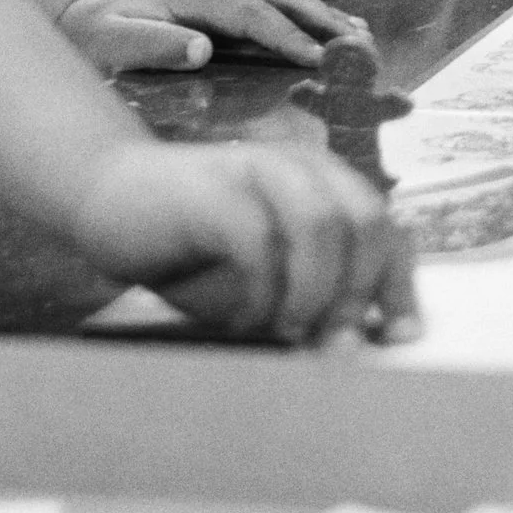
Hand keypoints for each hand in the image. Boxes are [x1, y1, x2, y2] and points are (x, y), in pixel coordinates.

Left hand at [58, 0, 366, 72]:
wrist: (80, 21)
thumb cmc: (99, 39)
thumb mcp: (116, 44)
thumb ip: (155, 45)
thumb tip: (203, 49)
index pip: (251, 14)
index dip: (286, 36)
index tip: (318, 59)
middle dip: (321, 19)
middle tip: (359, 45)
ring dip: (320, 14)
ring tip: (358, 36)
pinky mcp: (222, 4)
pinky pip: (272, 6)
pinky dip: (304, 16)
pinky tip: (326, 31)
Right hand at [72, 137, 419, 344]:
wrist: (111, 196)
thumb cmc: (194, 248)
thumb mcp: (262, 276)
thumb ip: (309, 297)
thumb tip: (353, 346)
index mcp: (322, 182)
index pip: (386, 229)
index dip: (400, 285)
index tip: (401, 338)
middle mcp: (299, 166)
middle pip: (367, 221)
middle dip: (359, 293)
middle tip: (333, 345)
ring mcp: (256, 169)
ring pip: (322, 223)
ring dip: (315, 292)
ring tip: (289, 331)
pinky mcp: (214, 190)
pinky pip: (257, 240)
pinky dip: (260, 291)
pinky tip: (245, 319)